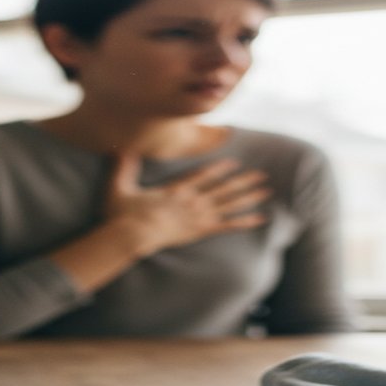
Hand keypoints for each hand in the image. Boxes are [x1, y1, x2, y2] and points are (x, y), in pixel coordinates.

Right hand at [104, 153, 271, 256]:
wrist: (130, 236)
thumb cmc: (122, 214)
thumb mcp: (119, 187)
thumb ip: (124, 167)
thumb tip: (121, 148)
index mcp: (176, 189)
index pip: (202, 175)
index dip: (219, 168)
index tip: (233, 162)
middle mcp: (191, 199)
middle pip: (223, 187)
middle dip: (243, 180)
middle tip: (262, 175)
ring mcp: (197, 215)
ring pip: (229, 203)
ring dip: (249, 196)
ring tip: (266, 191)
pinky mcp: (199, 231)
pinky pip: (227, 225)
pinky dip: (245, 222)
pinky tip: (261, 219)